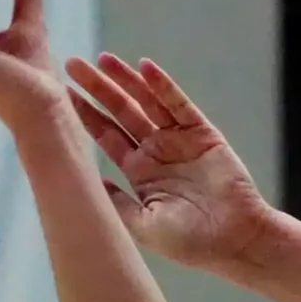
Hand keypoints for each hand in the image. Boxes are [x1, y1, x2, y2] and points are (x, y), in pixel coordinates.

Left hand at [66, 53, 269, 269]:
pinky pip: (179, 104)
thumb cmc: (193, 243)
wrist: (237, 241)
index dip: (86, 114)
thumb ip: (117, 202)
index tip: (63, 94)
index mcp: (142, 174)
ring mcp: (180, 141)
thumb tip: (90, 181)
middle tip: (72, 64)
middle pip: (121, 112)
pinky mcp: (203, 134)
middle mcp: (157, 153)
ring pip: (147, 102)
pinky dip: (163, 86)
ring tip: (102, 59)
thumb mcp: (144, 226)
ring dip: (126, 80)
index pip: (107, 136)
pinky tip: (144, 67)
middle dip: (98, 88)